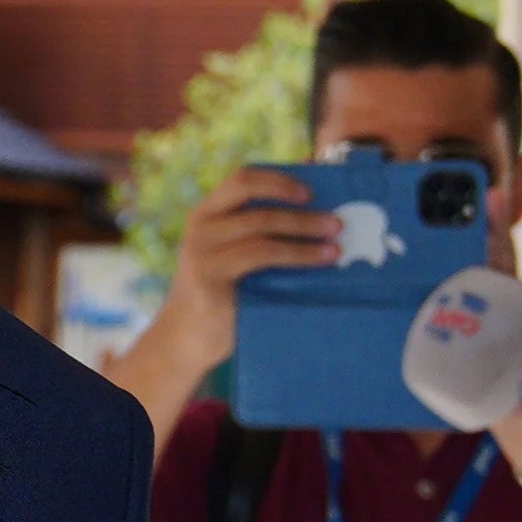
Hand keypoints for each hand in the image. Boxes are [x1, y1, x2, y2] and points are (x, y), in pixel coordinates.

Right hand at [145, 168, 338, 370]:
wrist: (185, 341)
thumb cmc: (221, 298)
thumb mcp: (233, 259)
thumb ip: (259, 237)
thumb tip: (316, 214)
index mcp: (206, 214)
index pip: (242, 179)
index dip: (277, 181)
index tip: (310, 192)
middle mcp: (201, 226)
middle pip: (254, 200)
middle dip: (300, 210)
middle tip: (337, 222)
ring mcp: (203, 250)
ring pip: (262, 226)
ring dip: (304, 232)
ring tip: (335, 246)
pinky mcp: (210, 276)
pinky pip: (261, 256)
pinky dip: (297, 255)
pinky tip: (319, 261)